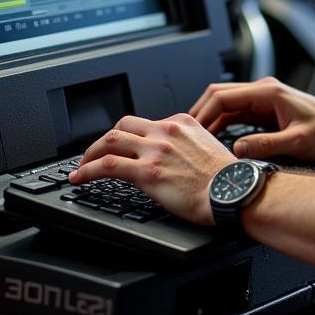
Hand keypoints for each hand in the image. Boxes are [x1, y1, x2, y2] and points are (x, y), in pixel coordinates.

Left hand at [68, 113, 235, 225]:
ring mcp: (155, 150)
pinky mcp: (147, 172)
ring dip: (90, 153)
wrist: (234, 192)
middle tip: (96, 153)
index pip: (147, 122)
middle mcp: (167, 131)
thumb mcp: (208, 148)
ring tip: (82, 165)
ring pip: (110, 140)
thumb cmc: (227, 179)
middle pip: (124, 124)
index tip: (123, 146)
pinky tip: (79, 178)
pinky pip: (107, 165)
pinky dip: (87, 170)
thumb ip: (187, 145)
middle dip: (105, 139)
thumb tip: (175, 158)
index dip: (130, 136)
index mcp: (183, 123)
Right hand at [190, 76, 314, 161]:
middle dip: (201, 114)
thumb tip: (237, 149)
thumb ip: (266, 145)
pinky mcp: (266, 110)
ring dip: (211, 119)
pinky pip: (236, 113)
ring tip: (197, 140)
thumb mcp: (297, 143)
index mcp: (268, 93)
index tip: (192, 131)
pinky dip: (222, 124)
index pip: (223, 96)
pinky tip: (216, 140)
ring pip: (226, 104)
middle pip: (220, 95)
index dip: (204, 113)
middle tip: (187, 135)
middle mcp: (264, 91)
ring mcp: (264, 100)